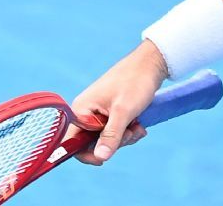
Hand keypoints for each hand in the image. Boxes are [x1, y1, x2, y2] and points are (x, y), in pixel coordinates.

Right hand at [65, 40, 167, 164]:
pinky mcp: (110, 112)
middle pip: (92, 143)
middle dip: (114, 143)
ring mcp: (98, 112)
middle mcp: (86, 112)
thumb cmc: (135, 82)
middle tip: (130, 132)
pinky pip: (115, 131)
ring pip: (107, 139)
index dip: (86, 154)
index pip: (71, 142)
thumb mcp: (124, 112)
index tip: (104, 159)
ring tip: (137, 126)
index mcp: (81, 110)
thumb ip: (111, 135)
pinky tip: (139, 124)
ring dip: (124, 137)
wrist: (150, 65)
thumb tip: (100, 157)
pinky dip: (128, 131)